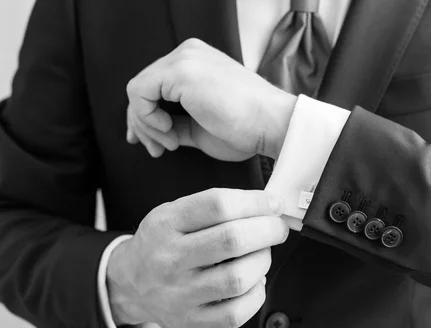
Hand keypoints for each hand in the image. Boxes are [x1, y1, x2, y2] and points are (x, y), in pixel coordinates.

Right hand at [106, 188, 288, 327]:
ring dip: (263, 261)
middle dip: (268, 230)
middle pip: (232, 240)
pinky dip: (256, 294)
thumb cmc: (164, 242)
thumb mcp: (175, 212)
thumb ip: (216, 206)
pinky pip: (237, 313)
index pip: (217, 205)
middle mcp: (169, 259)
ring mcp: (179, 295)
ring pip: (238, 278)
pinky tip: (253, 282)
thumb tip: (269, 206)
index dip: (255, 202)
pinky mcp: (190, 322)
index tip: (273, 204)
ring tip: (261, 254)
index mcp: (166, 224)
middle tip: (277, 228)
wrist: (130, 283)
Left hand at [125, 38, 297, 160]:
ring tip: (170, 143)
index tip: (155, 144)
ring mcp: (183, 58)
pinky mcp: (179, 70)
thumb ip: (174, 121)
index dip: (146, 118)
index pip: (155, 86)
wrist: (272, 125)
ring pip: (137, 92)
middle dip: (142, 124)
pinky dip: (147, 118)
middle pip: (143, 88)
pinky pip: (139, 93)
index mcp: (196, 62)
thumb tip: (145, 129)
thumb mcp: (200, 125)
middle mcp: (187, 53)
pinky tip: (170, 131)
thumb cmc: (246, 129)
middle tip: (156, 150)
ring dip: (147, 125)